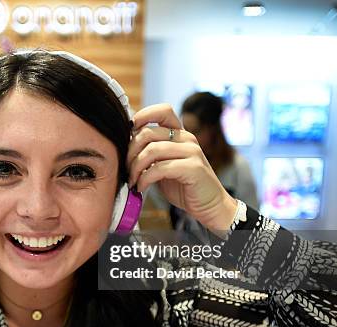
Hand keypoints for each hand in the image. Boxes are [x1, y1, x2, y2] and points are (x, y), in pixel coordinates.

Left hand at [126, 104, 237, 231]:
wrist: (210, 206)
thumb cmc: (184, 186)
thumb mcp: (164, 165)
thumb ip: (151, 154)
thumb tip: (126, 145)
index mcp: (180, 135)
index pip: (162, 111)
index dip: (142, 116)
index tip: (127, 133)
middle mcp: (187, 139)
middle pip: (148, 133)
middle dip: (130, 152)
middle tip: (126, 169)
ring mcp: (192, 152)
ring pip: (151, 150)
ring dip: (136, 168)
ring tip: (133, 181)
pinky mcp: (193, 168)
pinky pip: (159, 168)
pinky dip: (145, 179)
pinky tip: (141, 188)